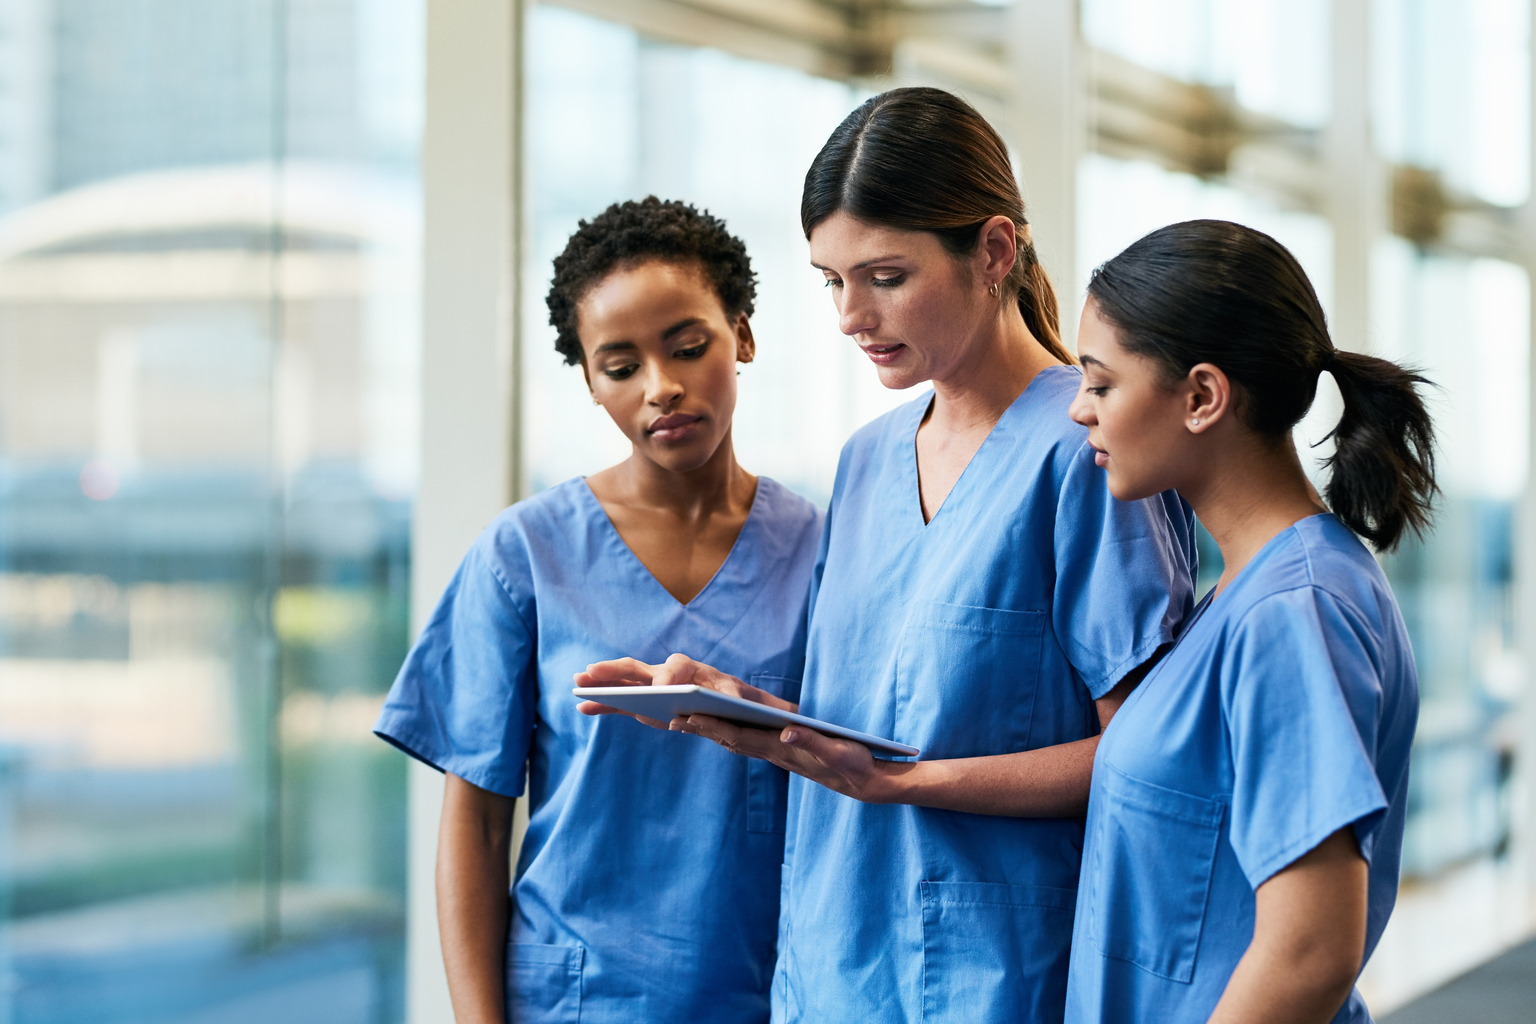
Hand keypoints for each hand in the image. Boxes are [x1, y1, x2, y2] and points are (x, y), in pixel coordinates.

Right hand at [573, 653, 796, 729]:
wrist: (730, 706)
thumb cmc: (735, 698)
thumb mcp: (737, 696)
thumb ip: (725, 696)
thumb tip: (701, 705)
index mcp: (688, 668)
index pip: (672, 670)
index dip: (664, 680)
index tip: (658, 692)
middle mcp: (665, 673)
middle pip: (635, 669)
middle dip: (612, 670)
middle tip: (589, 671)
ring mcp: (651, 688)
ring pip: (623, 684)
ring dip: (600, 685)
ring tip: (576, 686)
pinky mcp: (646, 704)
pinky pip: (622, 703)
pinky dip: (604, 704)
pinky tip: (584, 707)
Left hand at [674, 714, 893, 803]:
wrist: (867, 783)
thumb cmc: (855, 764)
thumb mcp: (839, 752)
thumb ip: (813, 741)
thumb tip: (787, 731)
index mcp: (784, 750)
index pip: (741, 737)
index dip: (714, 727)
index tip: (689, 717)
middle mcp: (776, 753)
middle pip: (731, 740)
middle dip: (702, 728)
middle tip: (670, 717)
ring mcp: (779, 754)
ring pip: (737, 742)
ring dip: (711, 732)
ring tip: (684, 720)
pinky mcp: (784, 752)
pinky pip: (749, 742)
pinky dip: (729, 734)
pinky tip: (718, 727)